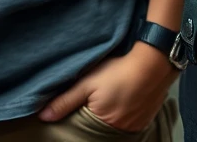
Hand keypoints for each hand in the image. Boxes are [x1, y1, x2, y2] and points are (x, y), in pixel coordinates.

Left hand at [38, 42, 177, 130]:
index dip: (79, 118)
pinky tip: (123, 99)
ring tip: (110, 98)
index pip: (83, 130)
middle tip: (95, 100)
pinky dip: (124, 113)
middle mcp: (119, 132)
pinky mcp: (146, 119)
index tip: (80, 105)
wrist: (153, 63)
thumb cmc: (118, 72)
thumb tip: (43, 116)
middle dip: (95, 117)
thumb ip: (65, 100)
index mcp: (101, 126)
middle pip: (100, 129)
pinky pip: (130, 122)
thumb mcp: (88, 83)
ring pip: (115, 125)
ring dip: (111, 115)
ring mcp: (134, 127)